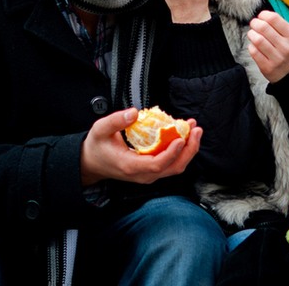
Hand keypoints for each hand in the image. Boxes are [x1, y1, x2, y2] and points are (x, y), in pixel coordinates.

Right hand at [80, 108, 202, 185]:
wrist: (92, 163)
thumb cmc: (97, 146)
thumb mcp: (100, 129)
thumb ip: (116, 121)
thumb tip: (134, 113)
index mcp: (130, 166)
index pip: (157, 165)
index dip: (171, 153)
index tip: (181, 138)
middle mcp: (142, 174)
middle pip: (172, 168)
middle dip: (189, 150)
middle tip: (196, 129)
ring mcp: (148, 174)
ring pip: (175, 167)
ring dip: (188, 149)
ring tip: (194, 128)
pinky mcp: (152, 170)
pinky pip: (171, 163)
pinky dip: (181, 150)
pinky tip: (184, 133)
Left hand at [247, 10, 288, 82]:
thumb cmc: (286, 48)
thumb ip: (278, 24)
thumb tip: (262, 15)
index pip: (274, 18)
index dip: (263, 15)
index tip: (261, 16)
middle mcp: (286, 47)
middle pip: (263, 28)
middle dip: (255, 23)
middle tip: (254, 24)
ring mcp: (277, 58)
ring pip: (257, 40)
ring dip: (251, 34)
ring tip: (252, 34)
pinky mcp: (268, 67)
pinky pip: (254, 52)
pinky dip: (251, 46)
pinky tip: (254, 46)